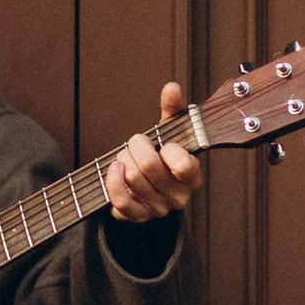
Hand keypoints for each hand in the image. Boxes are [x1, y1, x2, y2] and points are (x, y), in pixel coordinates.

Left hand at [105, 81, 203, 225]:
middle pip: (149, 166)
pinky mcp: (138, 217)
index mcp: (192, 175)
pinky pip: (121, 201)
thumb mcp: (169, 130)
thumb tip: (171, 88)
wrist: (147, 184)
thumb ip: (173, 108)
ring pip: (132, 179)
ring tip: (127, 157)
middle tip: (135, 142)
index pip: (184, 165)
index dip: (168, 149)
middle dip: (136, 147)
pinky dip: (113, 180)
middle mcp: (179, 196)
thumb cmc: (161, 153)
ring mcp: (158, 209)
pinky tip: (114, 169)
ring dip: (123, 160)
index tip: (164, 143)